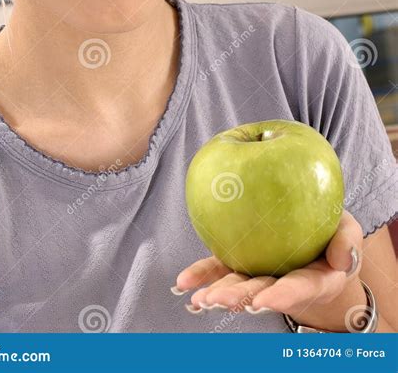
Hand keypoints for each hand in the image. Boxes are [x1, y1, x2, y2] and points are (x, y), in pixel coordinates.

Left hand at [173, 210, 363, 327]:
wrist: (318, 233)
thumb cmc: (334, 232)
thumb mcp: (349, 231)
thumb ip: (348, 242)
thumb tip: (342, 258)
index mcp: (314, 279)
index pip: (298, 288)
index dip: (282, 295)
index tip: (264, 300)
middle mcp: (283, 283)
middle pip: (261, 292)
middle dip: (239, 298)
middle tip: (218, 300)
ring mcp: (260, 274)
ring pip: (238, 285)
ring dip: (217, 292)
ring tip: (199, 298)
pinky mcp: (241, 262)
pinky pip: (220, 268)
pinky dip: (201, 275)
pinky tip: (182, 283)